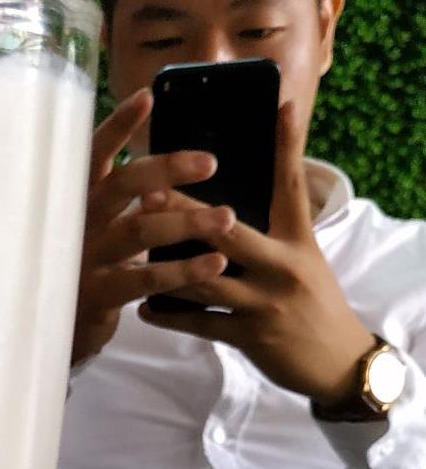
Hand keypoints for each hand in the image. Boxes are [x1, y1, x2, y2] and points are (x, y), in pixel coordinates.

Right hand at [72, 88, 236, 366]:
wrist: (54, 327)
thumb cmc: (88, 265)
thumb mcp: (97, 226)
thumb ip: (123, 199)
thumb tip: (171, 169)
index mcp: (79, 196)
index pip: (94, 152)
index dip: (118, 124)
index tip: (148, 97)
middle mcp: (78, 221)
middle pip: (122, 185)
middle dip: (167, 169)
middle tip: (211, 163)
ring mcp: (86, 257)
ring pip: (140, 231)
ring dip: (187, 222)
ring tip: (228, 217)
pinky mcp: (99, 294)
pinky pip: (146, 279)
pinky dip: (183, 271)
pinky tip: (216, 263)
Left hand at [138, 99, 375, 402]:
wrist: (336, 361)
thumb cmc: (313, 301)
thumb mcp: (304, 257)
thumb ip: (274, 227)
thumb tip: (232, 199)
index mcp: (299, 239)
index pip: (292, 184)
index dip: (287, 145)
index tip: (281, 107)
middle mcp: (282, 266)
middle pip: (228, 232)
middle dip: (187, 212)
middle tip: (151, 191)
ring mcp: (265, 304)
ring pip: (205, 280)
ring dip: (167, 264)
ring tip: (133, 245)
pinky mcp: (250, 337)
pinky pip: (202, 324)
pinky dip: (172, 316)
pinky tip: (145, 308)